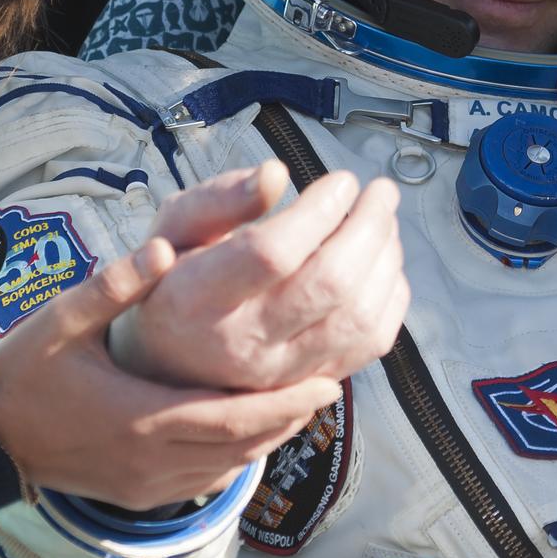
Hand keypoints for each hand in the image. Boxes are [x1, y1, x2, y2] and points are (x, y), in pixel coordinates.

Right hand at [0, 238, 339, 509]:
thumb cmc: (23, 374)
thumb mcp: (61, 320)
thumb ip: (114, 284)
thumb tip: (163, 246)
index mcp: (142, 417)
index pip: (232, 417)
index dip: (283, 405)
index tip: (326, 383)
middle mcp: (153, 461)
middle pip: (242, 446)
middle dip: (289, 418)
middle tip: (328, 387)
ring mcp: (146, 485)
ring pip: (228, 468)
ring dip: (267, 437)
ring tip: (301, 403)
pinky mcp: (139, 494)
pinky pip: (205, 481)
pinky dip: (237, 456)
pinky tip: (250, 430)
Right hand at [109, 160, 408, 391]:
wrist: (165, 363)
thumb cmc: (171, 280)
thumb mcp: (174, 229)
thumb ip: (219, 199)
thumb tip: (276, 174)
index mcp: (196, 299)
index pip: (272, 253)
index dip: (319, 210)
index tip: (341, 180)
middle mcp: (240, 345)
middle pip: (328, 284)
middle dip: (369, 226)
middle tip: (381, 190)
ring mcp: (279, 374)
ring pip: (358, 317)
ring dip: (386, 259)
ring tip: (384, 219)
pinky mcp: (308, 383)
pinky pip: (369, 345)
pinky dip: (390, 298)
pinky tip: (383, 263)